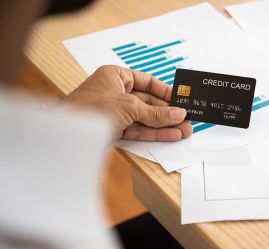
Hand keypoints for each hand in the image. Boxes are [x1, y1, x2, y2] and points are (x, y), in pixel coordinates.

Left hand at [64, 65, 191, 140]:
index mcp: (116, 76)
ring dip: (165, 124)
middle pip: (148, 102)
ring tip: (184, 130)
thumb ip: (155, 112)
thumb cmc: (88, 109)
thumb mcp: (129, 106)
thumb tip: (176, 114)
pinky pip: (139, 129)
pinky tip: (170, 134)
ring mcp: (115, 112)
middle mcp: (116, 92)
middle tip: (186, 119)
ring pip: (145, 118)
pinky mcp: (114, 129)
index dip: (165, 91)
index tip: (180, 99)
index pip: (147, 82)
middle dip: (168, 112)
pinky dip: (154, 132)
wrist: (66, 135)